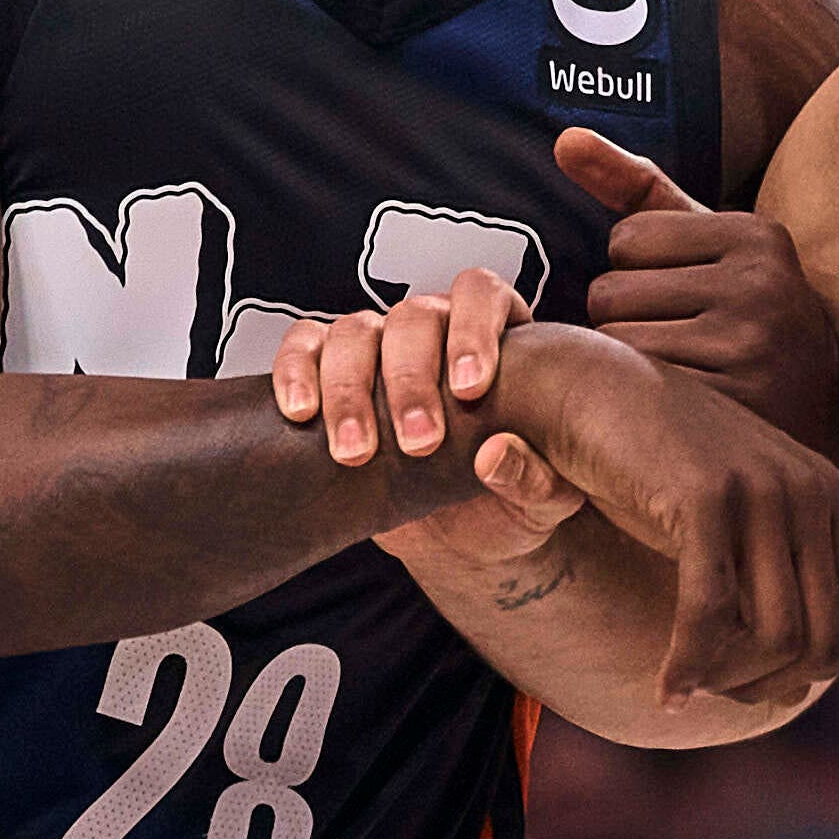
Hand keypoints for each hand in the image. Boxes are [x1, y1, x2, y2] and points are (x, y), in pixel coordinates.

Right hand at [268, 271, 586, 568]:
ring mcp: (379, 351)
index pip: (481, 295)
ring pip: (354, 332)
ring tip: (357, 452)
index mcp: (498, 340)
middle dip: (411, 379)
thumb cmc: (512, 505)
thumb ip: (537, 480)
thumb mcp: (544, 504)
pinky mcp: (329, 378)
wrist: (462, 543)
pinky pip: (304, 348)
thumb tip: (496, 454)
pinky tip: (301, 414)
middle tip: (419, 442)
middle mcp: (435, 333)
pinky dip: (295, 372)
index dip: (475, 330)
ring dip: (351, 389)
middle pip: (413, 316)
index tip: (470, 388)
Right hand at [481, 320, 838, 705]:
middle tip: (718, 693)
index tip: (763, 684)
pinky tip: (667, 687)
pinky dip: (690, 664)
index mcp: (829, 495)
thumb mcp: (738, 522)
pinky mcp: (705, 499)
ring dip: (729, 680)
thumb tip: (797, 690)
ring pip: (775, 635)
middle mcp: (810, 490)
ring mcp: (763, 490)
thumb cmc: (658, 469)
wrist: (590, 390)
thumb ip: (775, 584)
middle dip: (769, 684)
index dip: (819, 667)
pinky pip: (711, 614)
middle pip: (822, 636)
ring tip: (688, 683)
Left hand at [558, 126, 838, 456]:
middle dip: (623, 319)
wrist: (822, 416)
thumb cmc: (745, 314)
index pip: (625, 238)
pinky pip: (635, 396)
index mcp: (755, 234)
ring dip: (625, 364)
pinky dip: (639, 406)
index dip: (635, 272)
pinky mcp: (736, 406)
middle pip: (610, 293)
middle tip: (672, 339)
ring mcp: (751, 347)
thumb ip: (635, 186)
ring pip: (615, 346)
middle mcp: (761, 284)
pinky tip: (674, 409)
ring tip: (674, 370)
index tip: (680, 294)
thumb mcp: (708, 244)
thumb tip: (565, 139)